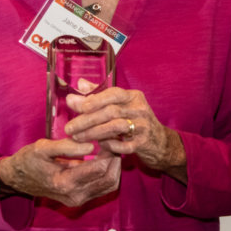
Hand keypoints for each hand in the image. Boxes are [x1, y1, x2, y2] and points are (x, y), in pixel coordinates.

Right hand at [0, 137, 120, 206]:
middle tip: (113, 141)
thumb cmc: (28, 161)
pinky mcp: (82, 199)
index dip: (107, 150)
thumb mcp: (42, 148)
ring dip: (114, 166)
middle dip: (115, 158)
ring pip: (110, 185)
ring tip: (110, 148)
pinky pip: (104, 188)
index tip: (107, 135)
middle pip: (110, 179)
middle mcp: (75, 196)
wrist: (17, 179)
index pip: (100, 168)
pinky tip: (104, 158)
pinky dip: (109, 173)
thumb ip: (66, 146)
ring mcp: (79, 200)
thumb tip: (90, 145)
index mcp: (65, 183)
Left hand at [64, 86, 186, 183]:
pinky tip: (99, 145)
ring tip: (77, 137)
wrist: (160, 142)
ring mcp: (143, 127)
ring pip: (115, 127)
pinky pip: (123, 145)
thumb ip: (100, 94)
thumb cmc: (136, 120)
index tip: (78, 106)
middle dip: (87, 120)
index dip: (96, 99)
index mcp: (134, 96)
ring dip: (93, 132)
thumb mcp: (122, 104)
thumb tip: (80, 84)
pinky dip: (109, 145)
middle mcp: (140, 109)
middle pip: (111, 111)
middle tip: (69, 128)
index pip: (114, 93)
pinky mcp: (143, 144)